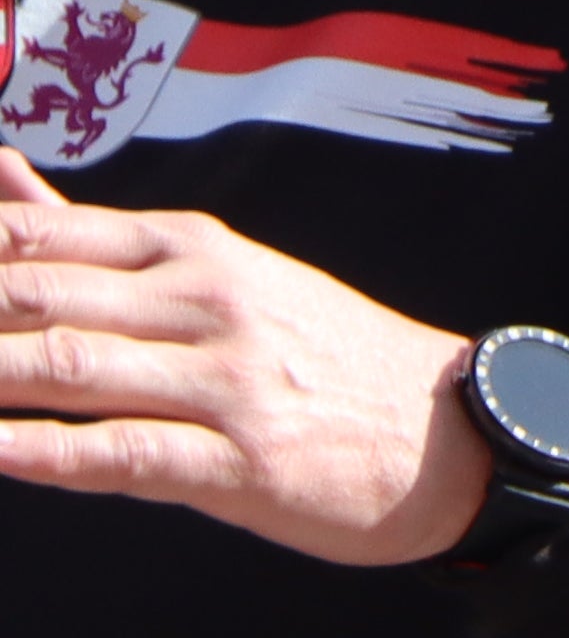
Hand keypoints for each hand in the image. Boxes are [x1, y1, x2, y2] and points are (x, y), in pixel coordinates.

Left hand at [0, 150, 492, 562]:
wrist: (455, 431)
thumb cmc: (318, 354)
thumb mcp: (221, 272)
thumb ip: (94, 236)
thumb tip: (1, 176)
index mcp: (189, 248)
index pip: (35, 236)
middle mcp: (203, 300)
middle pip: (31, 294)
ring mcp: (223, 380)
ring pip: (64, 367)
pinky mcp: (241, 461)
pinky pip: (122, 453)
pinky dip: (41, 453)